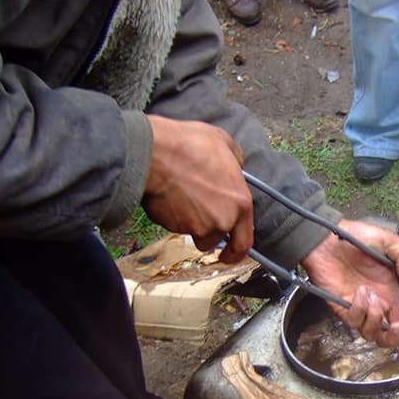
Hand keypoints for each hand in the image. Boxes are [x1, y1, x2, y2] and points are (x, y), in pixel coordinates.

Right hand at [142, 115, 253, 262]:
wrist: (154, 153)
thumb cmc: (189, 145)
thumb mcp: (224, 142)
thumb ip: (236, 160)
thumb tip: (236, 166)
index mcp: (240, 203)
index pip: (244, 241)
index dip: (236, 253)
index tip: (230, 255)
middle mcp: (221, 220)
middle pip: (215, 239)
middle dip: (207, 232)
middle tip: (198, 218)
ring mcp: (196, 226)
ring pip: (193, 233)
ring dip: (188, 222)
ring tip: (180, 196)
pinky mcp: (172, 227)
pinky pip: (173, 225)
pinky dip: (170, 215)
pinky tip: (167, 194)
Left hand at [301, 220, 398, 361]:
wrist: (327, 237)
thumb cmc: (354, 237)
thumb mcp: (387, 240)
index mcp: (388, 292)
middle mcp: (374, 304)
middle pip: (385, 337)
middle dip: (394, 338)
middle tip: (395, 325)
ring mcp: (357, 307)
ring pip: (370, 333)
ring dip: (376, 318)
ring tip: (372, 297)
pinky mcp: (341, 307)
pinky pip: (353, 321)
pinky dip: (359, 310)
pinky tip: (358, 292)